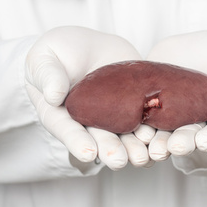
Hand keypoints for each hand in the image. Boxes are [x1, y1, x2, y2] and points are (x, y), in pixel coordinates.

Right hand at [25, 26, 149, 169]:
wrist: (88, 46)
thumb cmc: (57, 52)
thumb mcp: (44, 58)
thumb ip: (47, 75)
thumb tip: (53, 95)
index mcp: (60, 115)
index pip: (67, 130)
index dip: (78, 142)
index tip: (88, 153)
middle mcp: (88, 123)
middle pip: (99, 140)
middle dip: (111, 151)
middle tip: (120, 161)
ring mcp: (113, 117)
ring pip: (124, 137)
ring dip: (134, 149)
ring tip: (143, 157)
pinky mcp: (134, 106)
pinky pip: (146, 121)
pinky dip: (155, 133)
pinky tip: (162, 140)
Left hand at [146, 31, 206, 158]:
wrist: (199, 46)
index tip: (204, 141)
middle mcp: (200, 125)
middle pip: (193, 137)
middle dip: (184, 142)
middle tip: (175, 146)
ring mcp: (175, 119)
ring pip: (167, 135)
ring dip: (160, 143)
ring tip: (153, 147)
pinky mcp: (154, 108)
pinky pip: (145, 118)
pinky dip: (140, 127)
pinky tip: (134, 130)